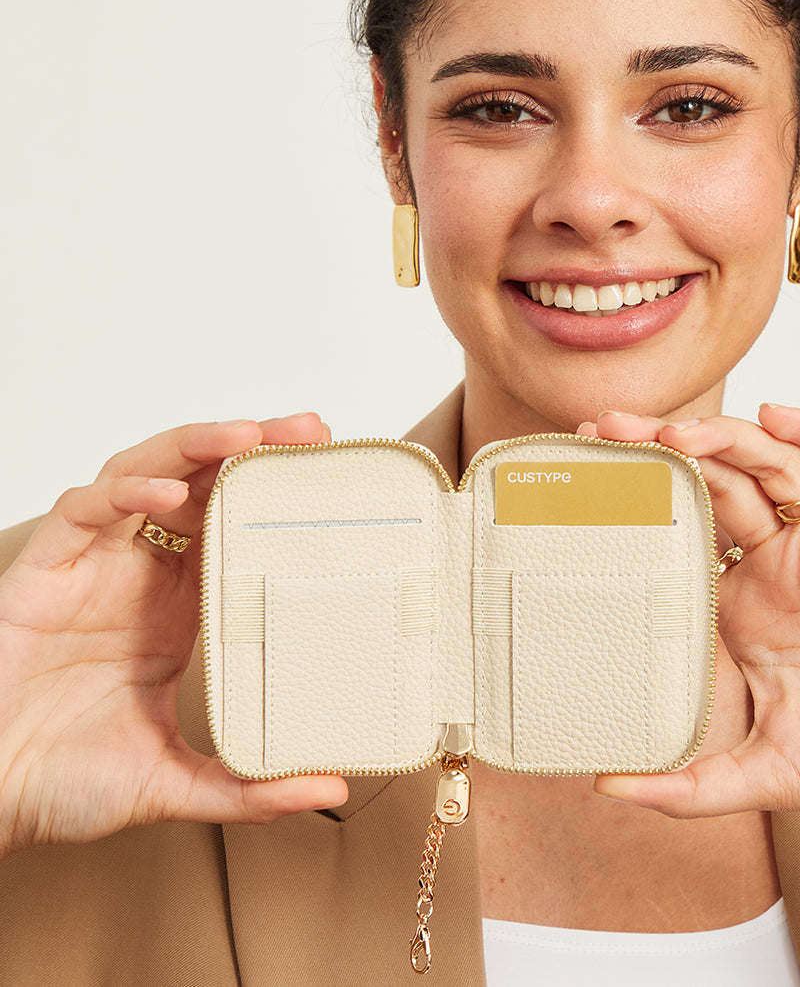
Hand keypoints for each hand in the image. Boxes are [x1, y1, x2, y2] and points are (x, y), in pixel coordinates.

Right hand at [0, 414, 348, 858]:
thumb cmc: (63, 780)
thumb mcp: (174, 783)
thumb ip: (249, 788)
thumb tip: (332, 787)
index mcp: (177, 607)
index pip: (237, 524)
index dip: (278, 493)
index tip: (333, 474)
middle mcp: (140, 572)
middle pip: (203, 481)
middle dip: (255, 447)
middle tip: (313, 430)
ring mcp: (93, 563)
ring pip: (148, 473)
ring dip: (198, 447)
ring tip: (250, 436)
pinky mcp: (46, 568)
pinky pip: (85, 508)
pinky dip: (126, 490)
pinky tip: (166, 493)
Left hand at [579, 406, 799, 838]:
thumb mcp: (760, 774)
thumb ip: (687, 787)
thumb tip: (605, 788)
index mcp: (744, 604)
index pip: (682, 529)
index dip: (640, 498)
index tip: (588, 477)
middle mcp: (781, 564)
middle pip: (715, 481)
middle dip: (664, 448)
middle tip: (607, 429)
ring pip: (772, 465)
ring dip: (725, 438)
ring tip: (676, 431)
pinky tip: (779, 416)